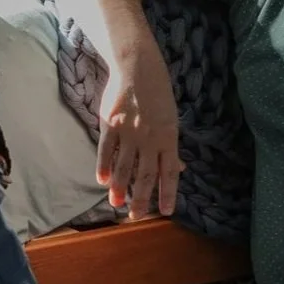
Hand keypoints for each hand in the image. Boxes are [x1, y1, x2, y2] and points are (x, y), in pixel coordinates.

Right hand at [95, 64, 184, 216]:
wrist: (137, 67)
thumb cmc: (158, 94)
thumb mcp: (172, 119)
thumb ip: (171, 147)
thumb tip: (181, 168)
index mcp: (168, 137)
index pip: (169, 172)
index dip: (168, 193)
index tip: (165, 212)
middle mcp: (149, 138)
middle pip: (145, 175)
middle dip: (141, 198)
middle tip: (135, 216)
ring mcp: (129, 132)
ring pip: (124, 167)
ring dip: (120, 188)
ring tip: (116, 204)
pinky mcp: (110, 124)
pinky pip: (106, 150)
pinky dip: (104, 166)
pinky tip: (102, 180)